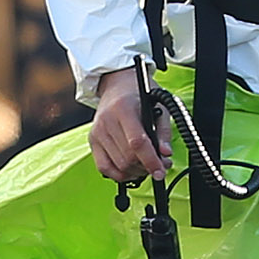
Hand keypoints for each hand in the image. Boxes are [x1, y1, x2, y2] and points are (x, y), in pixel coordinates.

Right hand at [89, 67, 170, 183]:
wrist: (117, 85)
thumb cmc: (138, 94)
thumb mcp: (159, 105)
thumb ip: (164, 131)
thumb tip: (165, 154)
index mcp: (123, 108)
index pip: (137, 142)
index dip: (150, 160)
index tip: (161, 170)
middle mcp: (106, 121)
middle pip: (127, 157)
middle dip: (146, 167)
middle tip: (159, 165)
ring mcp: (97, 132)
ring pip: (118, 166)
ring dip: (136, 171)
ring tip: (146, 165)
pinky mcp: (92, 141)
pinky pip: (104, 168)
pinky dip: (120, 174)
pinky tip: (131, 169)